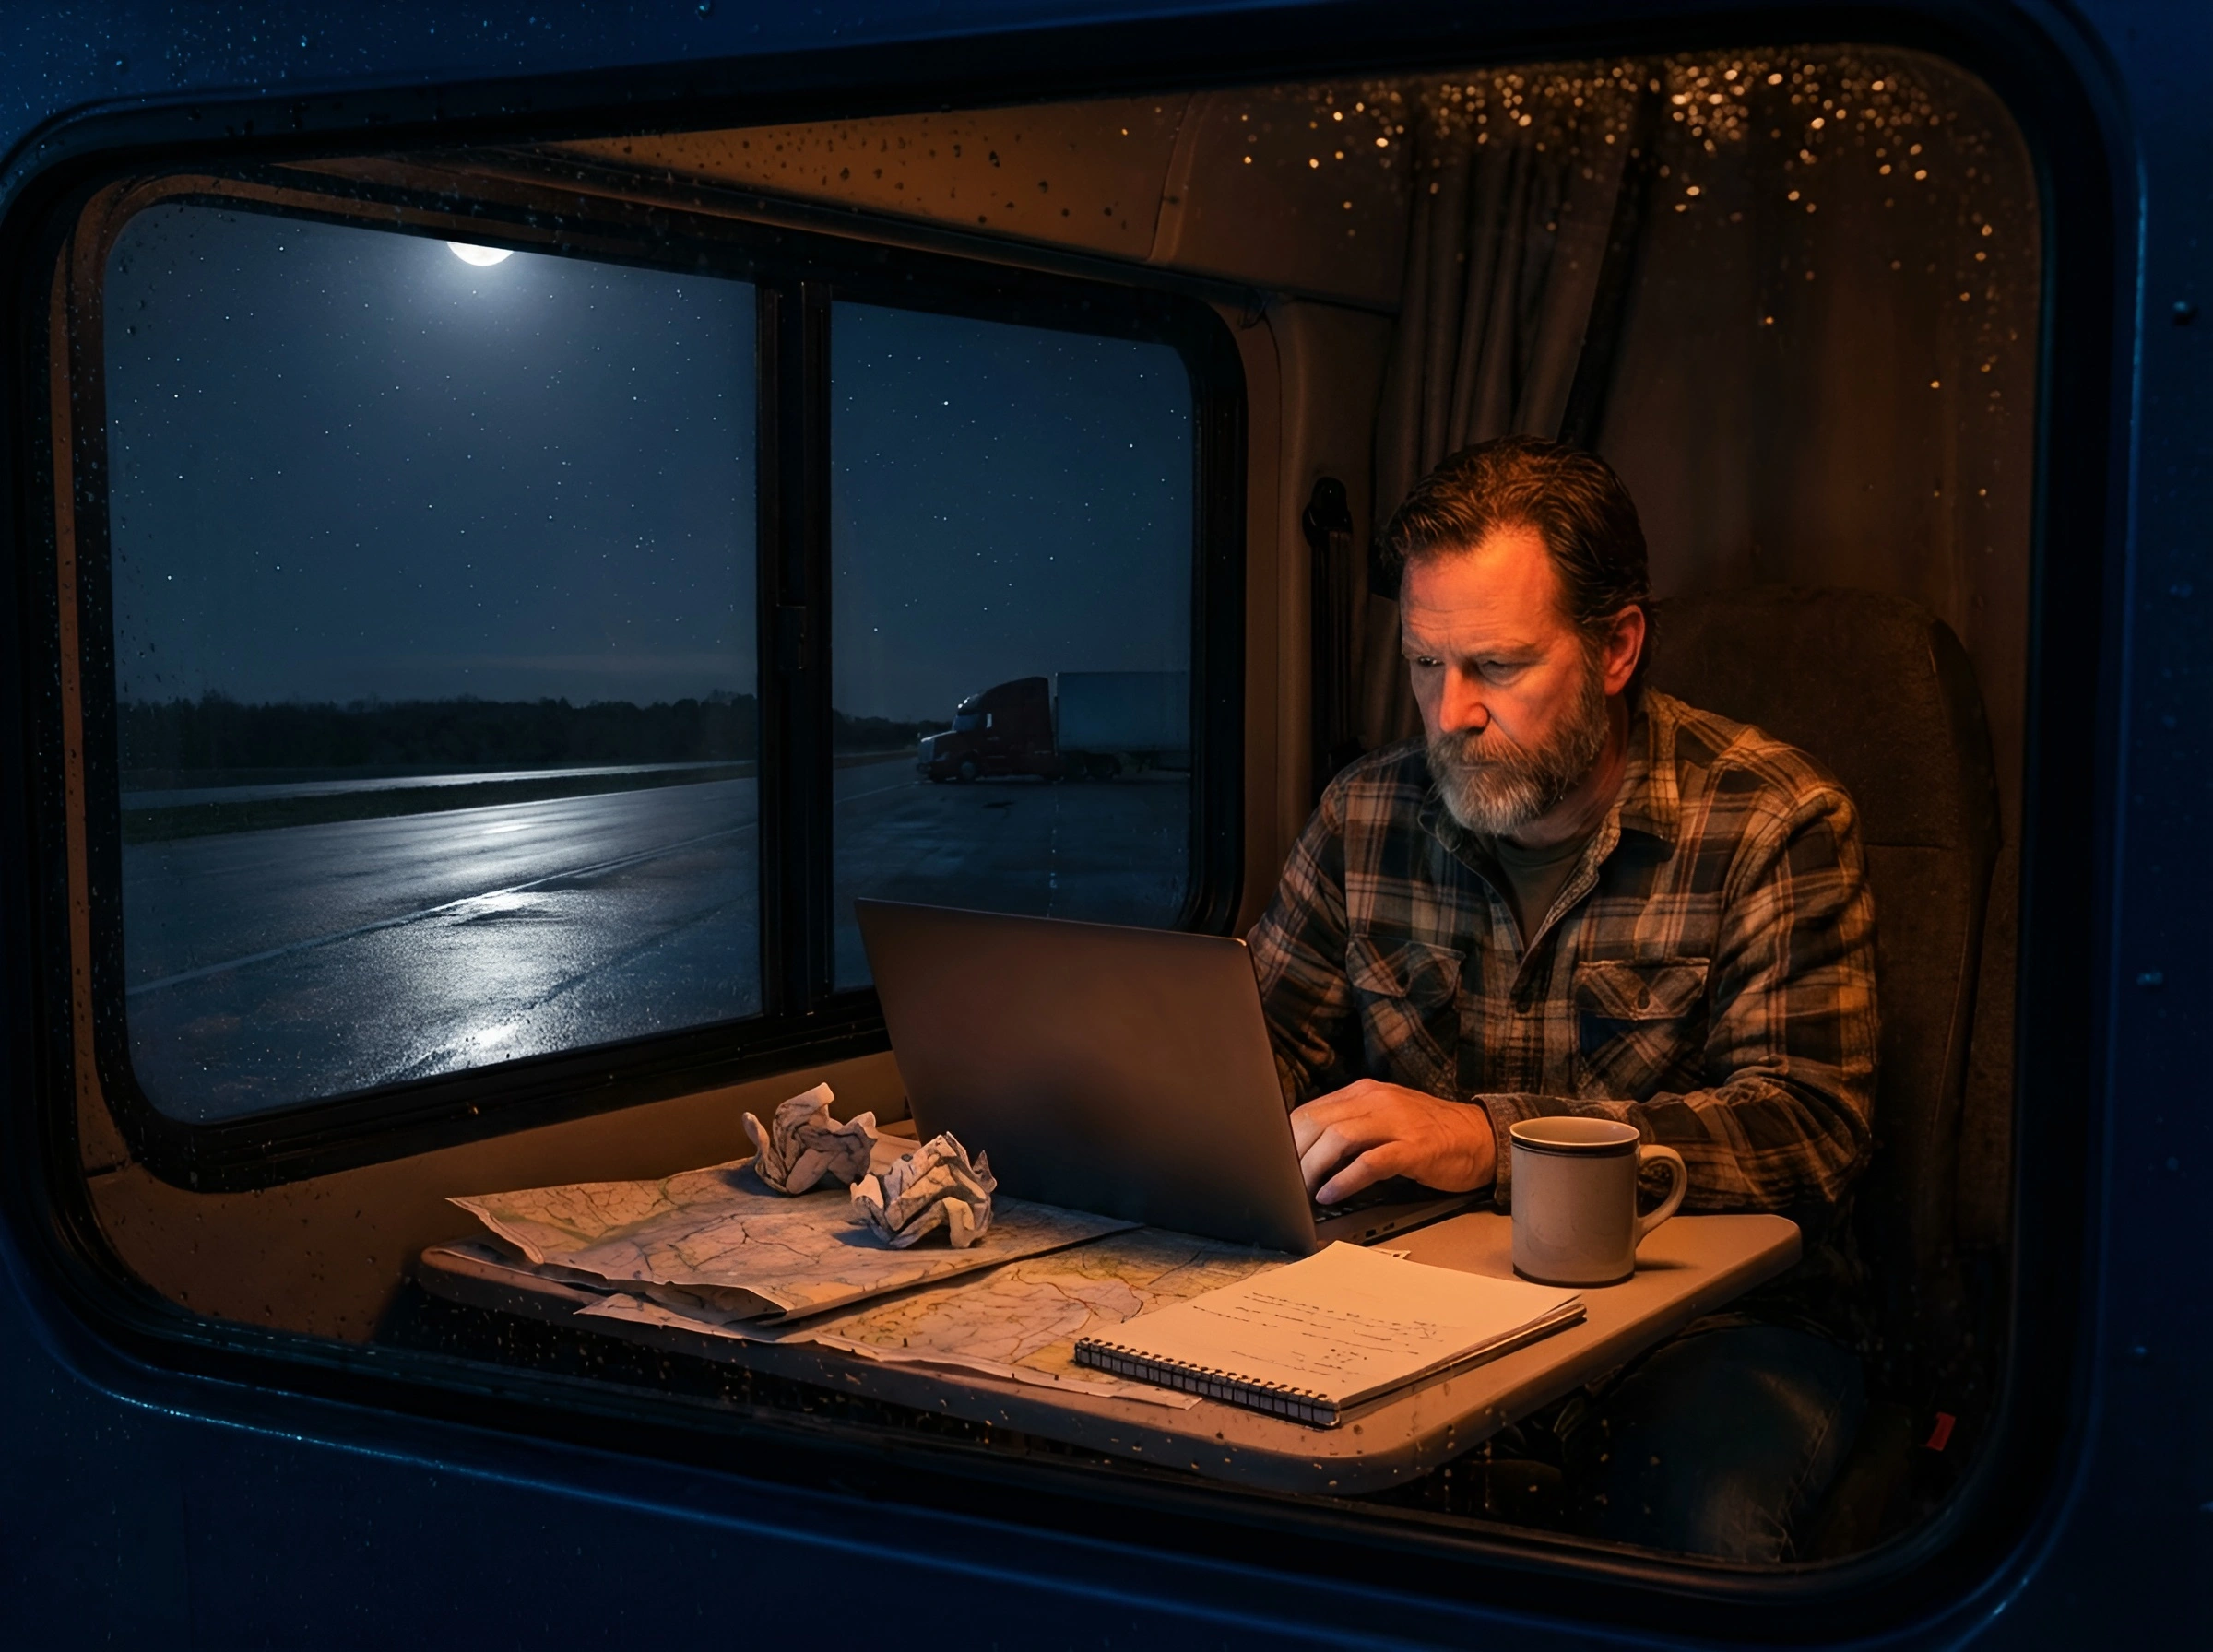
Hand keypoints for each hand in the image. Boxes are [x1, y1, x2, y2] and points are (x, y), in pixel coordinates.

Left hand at [1289, 1081, 1496, 1205]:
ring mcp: (1396, 1122)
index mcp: (1363, 1094)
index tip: (1274, 1164)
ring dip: (1313, 1168)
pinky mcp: (1415, 1148)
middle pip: (1317, 1123)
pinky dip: (1344, 1180)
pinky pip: (1370, 1162)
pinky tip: (1330, 1195)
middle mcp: (1376, 1101)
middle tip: (1282, 1182)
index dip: (1286, 1139)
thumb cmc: (1429, 1134)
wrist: (1480, 1137)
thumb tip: (1305, 1152)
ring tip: (1302, 1191)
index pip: (1309, 1111)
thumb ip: (1348, 1127)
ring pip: (1338, 1139)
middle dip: (1293, 1155)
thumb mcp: (1383, 1120)